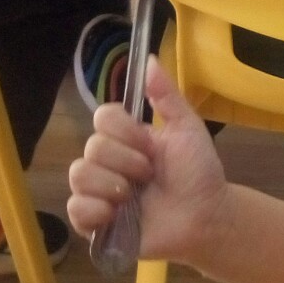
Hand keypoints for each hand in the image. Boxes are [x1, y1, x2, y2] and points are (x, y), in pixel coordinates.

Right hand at [66, 58, 228, 263]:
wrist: (208, 218)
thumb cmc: (200, 175)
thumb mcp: (188, 130)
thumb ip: (167, 96)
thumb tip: (149, 59)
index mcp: (127, 139)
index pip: (102, 118)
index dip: (125, 132)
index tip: (150, 145)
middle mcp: (108, 163)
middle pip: (92, 147)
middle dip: (126, 162)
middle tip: (149, 176)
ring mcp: (100, 193)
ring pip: (79, 175)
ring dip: (111, 185)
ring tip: (134, 198)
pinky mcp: (95, 223)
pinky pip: (75, 209)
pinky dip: (95, 211)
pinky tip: (116, 215)